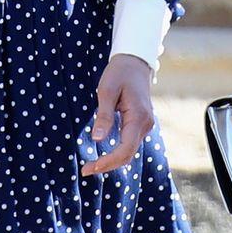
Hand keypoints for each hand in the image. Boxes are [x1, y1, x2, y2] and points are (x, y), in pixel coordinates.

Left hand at [82, 54, 154, 175]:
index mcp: (138, 117)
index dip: (109, 161)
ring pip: (130, 151)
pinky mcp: (141, 124)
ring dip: (112, 161)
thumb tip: (98, 139)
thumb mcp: (107, 91)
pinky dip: (117, 153)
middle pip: (129, 154)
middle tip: (85, 170)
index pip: (125, 149)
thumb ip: (104, 115)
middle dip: (108, 165)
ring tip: (91, 165)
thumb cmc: (119, 73)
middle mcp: (146, 124)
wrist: (135, 62)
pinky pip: (130, 144)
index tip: (90, 167)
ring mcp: (145, 125)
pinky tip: (103, 156)